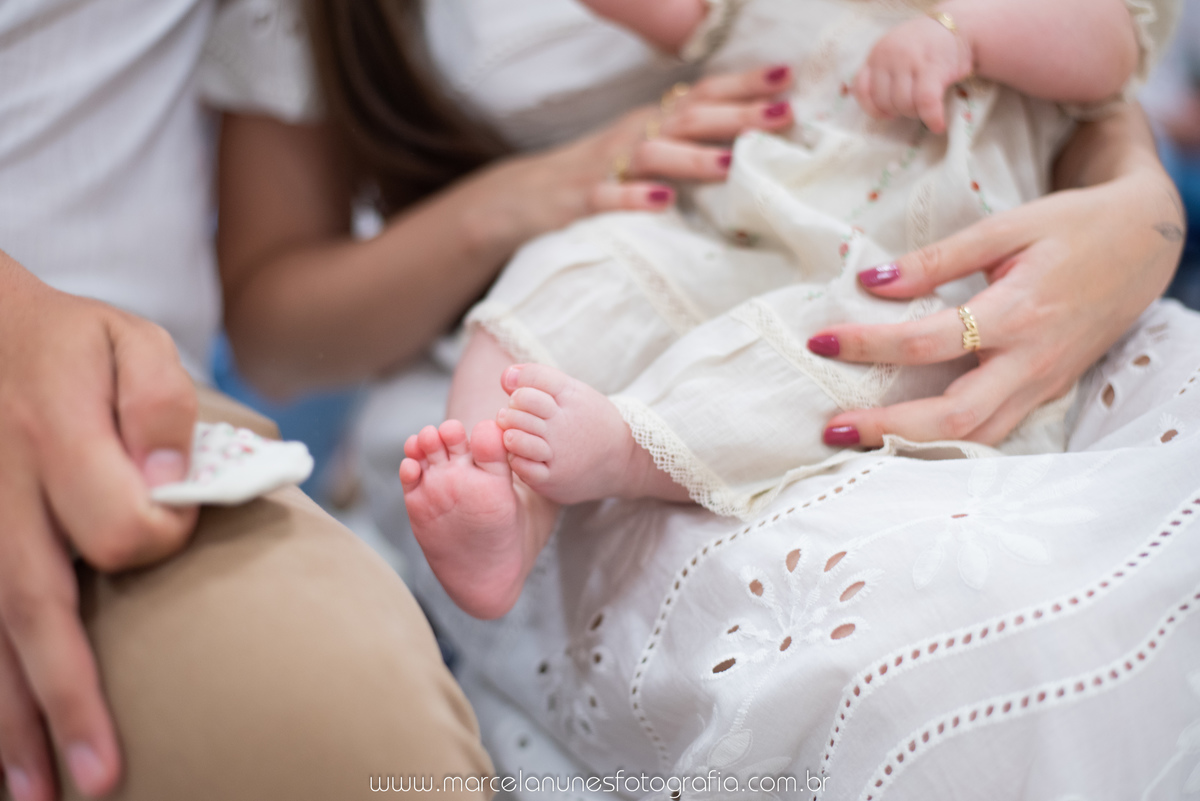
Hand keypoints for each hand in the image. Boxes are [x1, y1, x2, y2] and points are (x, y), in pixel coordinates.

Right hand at [0, 254, 197, 799]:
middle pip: (33, 605)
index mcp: (52, 432)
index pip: (118, 526)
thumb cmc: (74, 343)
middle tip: (100, 780)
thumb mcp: (134, 342)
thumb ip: (160, 408)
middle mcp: (0, 487)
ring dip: (11, 718)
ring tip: (39, 794)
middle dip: (66, 699)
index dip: (160, 540)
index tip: (175, 529)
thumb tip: (168, 489)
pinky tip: (6, 748)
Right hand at [469, 63, 795, 256]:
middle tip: (782, 114)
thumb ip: (690, 143)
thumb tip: (756, 144)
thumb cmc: (600, 174)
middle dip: (736, 114)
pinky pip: (607, 197)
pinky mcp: (580, 201)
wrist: (522, 197)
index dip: (744, 84)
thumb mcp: (646, 150)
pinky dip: (634, 198)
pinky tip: (662, 202)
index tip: (789, 77)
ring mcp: (605, 166)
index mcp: (653, 121)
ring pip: (652, 154)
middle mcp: (633, 135)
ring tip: (730, 162)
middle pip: (688, 117)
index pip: (703, 94)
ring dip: (692, 157)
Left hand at [806, 167, 1182, 447]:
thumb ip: (938, 258)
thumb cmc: (1073, 227)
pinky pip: (993, 432)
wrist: (1148, 244)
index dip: (868, 345)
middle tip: (829, 428)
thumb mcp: (1006, 227)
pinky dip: (946, 443)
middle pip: (954, 417)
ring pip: (976, 438)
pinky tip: (902, 437)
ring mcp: (1042, 385)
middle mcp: (1031, 361)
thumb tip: (872, 281)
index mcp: (1018, 312)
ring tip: (855, 440)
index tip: (819, 341)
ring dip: (912, 447)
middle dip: (887, 428)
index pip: (928, 341)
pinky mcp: (1045, 393)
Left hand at [854, 16, 972, 133]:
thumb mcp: (895, 51)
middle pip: (884, 101)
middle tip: (912, 107)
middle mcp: (890, 55)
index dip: (872, 107)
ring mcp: (910, 61)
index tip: (885, 114)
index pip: (861, 88)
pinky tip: (938, 125)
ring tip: (925, 108)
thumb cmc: (926, 46)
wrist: (963, 25)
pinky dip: (932, 118)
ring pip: (904, 104)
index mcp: (877, 53)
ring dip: (916, 114)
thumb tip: (875, 108)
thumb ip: (882, 72)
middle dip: (898, 111)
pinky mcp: (933, 68)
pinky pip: (926, 102)